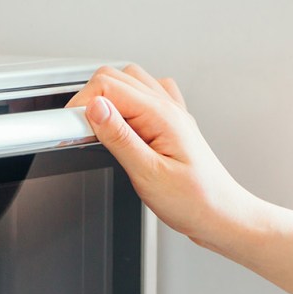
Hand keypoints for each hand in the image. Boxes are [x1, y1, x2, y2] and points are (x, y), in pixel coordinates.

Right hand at [67, 65, 258, 253]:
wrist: (222, 216)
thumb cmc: (194, 201)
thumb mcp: (148, 173)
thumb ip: (119, 137)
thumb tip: (96, 108)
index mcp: (162, 115)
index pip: (108, 87)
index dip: (82, 105)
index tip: (70, 128)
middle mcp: (168, 107)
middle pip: (115, 77)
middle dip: (90, 98)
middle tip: (80, 131)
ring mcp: (171, 113)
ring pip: (130, 81)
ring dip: (108, 97)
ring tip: (99, 129)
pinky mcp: (171, 124)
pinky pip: (148, 95)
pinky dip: (129, 101)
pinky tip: (125, 123)